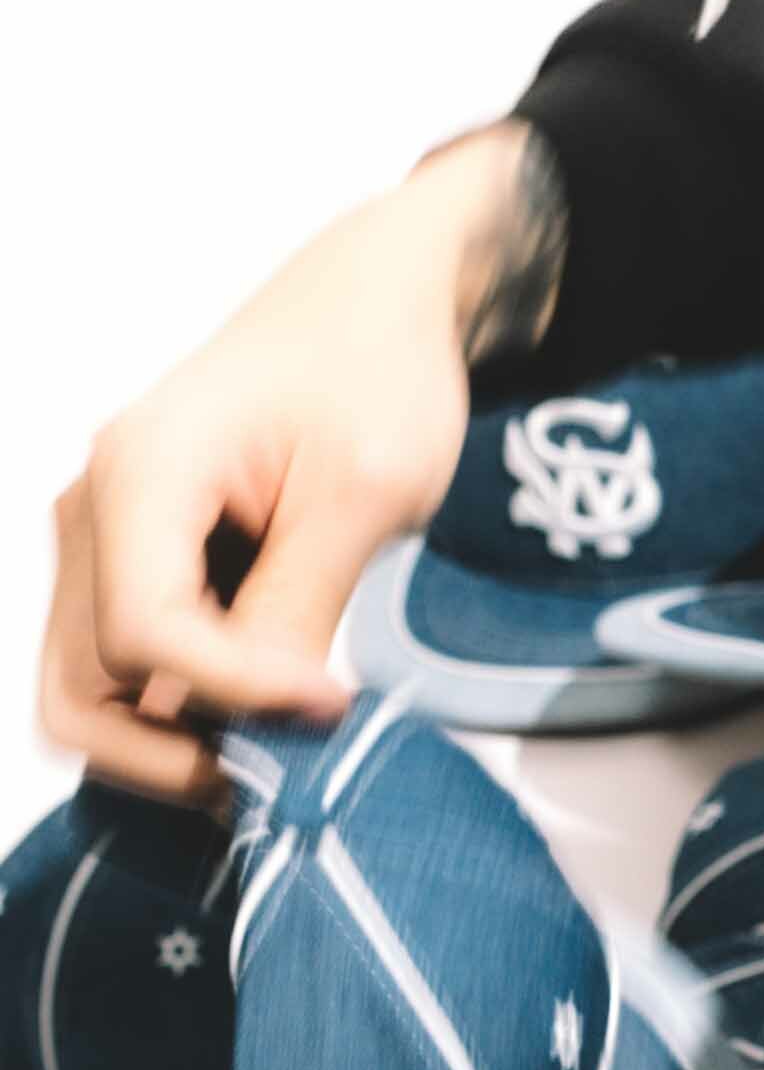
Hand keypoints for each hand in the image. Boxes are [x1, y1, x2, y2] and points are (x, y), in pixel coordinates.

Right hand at [40, 129, 559, 804]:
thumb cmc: (375, 374)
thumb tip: (264, 722)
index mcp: (141, 474)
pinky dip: (183, 699)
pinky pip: (124, 662)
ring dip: (172, 734)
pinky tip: (265, 695)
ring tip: (277, 736)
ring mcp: (99, 537)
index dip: (233, 695)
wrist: (371, 309)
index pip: (143, 636)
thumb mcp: (364, 495)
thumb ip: (298, 610)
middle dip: (175, 747)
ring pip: (89, 688)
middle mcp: (92, 509)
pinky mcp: (127, 558)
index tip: (329, 703)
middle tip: (284, 761)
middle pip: (83, 686)